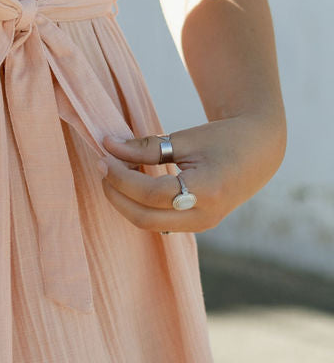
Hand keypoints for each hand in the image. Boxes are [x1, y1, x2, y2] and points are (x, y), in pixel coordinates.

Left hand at [99, 115, 285, 232]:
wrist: (260, 150)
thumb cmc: (224, 138)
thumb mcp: (186, 138)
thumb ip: (146, 147)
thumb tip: (109, 147)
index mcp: (206, 191)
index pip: (150, 193)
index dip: (120, 176)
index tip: (104, 155)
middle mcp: (205, 216)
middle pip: (145, 218)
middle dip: (116, 194)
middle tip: (102, 167)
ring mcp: (203, 224)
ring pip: (150, 224)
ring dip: (125, 201)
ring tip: (114, 172)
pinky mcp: (199, 224)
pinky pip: (160, 221)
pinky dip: (140, 204)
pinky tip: (132, 181)